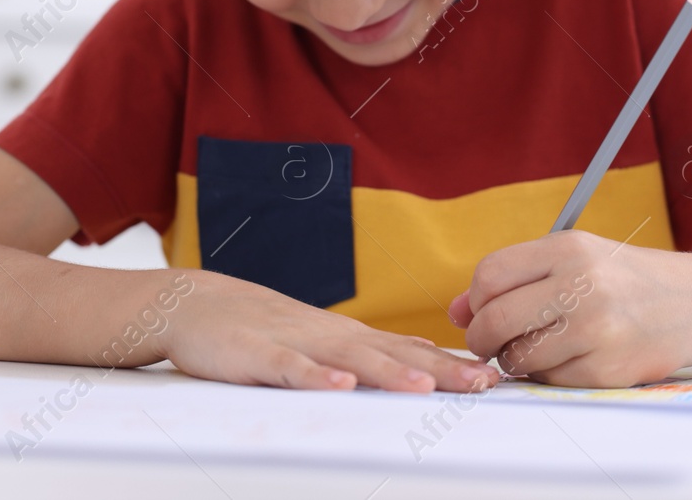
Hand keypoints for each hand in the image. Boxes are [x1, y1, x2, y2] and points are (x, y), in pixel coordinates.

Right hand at [159, 270, 500, 392]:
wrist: (196, 304)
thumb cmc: (263, 327)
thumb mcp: (326, 337)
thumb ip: (374, 347)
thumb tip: (426, 352)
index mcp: (350, 337)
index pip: (411, 352)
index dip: (452, 366)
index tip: (495, 379)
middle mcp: (332, 337)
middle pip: (394, 355)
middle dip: (441, 371)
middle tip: (484, 384)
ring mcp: (297, 343)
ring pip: (351, 359)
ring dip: (390, 372)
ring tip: (426, 388)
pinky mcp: (258, 355)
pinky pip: (290, 369)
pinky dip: (316, 377)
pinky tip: (339, 386)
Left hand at [449, 230, 691, 387]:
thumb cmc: (622, 278)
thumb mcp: (574, 258)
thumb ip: (514, 279)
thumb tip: (454, 311)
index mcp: (568, 249)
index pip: (490, 275)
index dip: (476, 299)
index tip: (482, 310)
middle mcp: (582, 286)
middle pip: (495, 320)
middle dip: (482, 337)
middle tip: (491, 341)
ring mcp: (596, 330)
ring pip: (518, 357)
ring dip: (516, 358)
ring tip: (539, 345)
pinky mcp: (607, 369)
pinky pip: (550, 380)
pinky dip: (549, 373)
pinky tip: (570, 356)